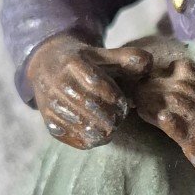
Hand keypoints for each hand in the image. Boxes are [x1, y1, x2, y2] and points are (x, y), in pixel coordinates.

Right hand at [27, 34, 152, 149]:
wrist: (45, 64)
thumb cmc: (83, 61)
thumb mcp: (102, 54)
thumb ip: (126, 58)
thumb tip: (149, 63)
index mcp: (72, 62)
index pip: (95, 82)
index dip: (114, 97)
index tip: (124, 104)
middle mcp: (57, 82)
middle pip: (87, 104)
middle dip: (109, 116)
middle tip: (120, 120)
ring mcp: (50, 102)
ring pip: (78, 122)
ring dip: (100, 130)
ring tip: (112, 129)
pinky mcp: (47, 119)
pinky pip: (68, 135)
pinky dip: (86, 140)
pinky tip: (99, 138)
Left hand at [133, 58, 194, 178]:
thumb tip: (183, 69)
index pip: (176, 67)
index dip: (161, 73)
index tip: (154, 81)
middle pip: (162, 83)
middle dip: (148, 88)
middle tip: (139, 96)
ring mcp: (194, 115)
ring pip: (162, 100)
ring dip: (148, 103)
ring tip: (143, 107)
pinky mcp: (191, 136)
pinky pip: (171, 124)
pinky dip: (163, 120)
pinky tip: (159, 118)